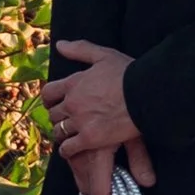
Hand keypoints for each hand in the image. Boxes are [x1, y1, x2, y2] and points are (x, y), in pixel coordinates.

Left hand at [47, 41, 156, 194]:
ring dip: (61, 134)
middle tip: (64, 120)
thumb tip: (60, 45)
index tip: (54, 103)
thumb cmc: (129, 74)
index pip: (48, 93)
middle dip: (57, 117)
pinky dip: (67, 150)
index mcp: (73, 83)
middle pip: (53, 114)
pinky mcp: (90, 139)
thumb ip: (80, 49)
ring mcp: (80, 122)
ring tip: (68, 136)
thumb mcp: (104, 56)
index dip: (49, 99)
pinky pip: (69, 148)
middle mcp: (72, 103)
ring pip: (59, 132)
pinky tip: (71, 150)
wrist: (146, 94)